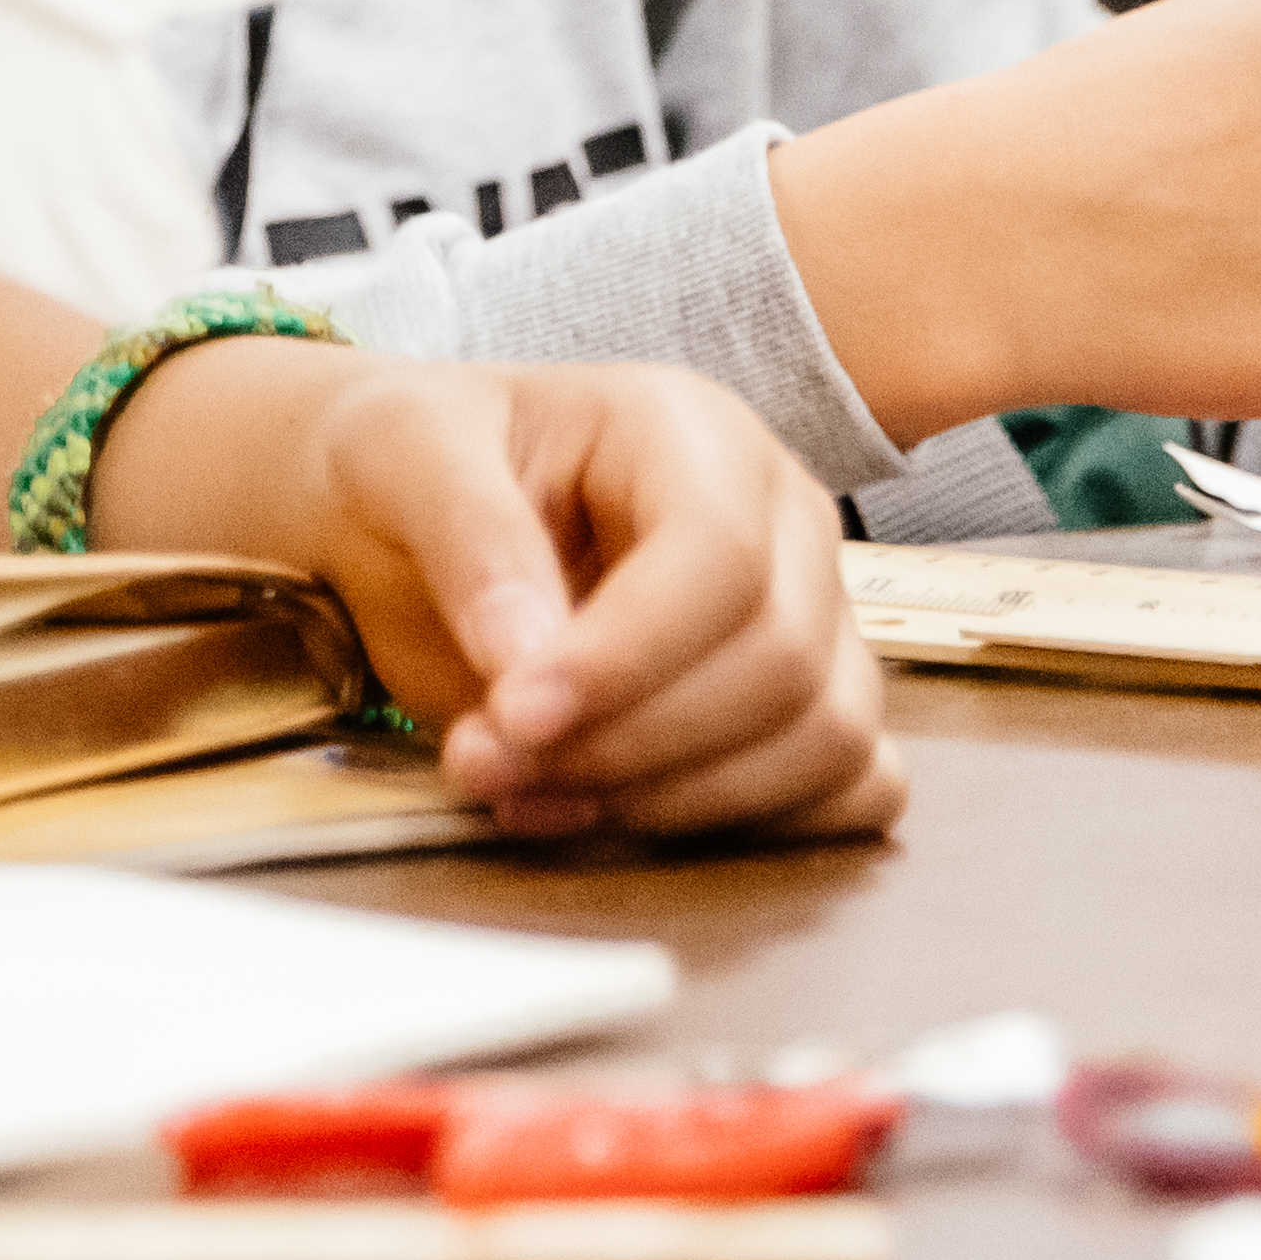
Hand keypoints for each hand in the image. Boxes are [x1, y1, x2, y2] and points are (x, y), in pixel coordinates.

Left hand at [100, 343, 900, 837]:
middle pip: (782, 662)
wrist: (417, 514)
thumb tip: (526, 662)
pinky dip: (750, 828)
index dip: (628, 656)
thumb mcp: (405, 453)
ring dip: (675, 800)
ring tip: (527, 791)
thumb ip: (469, 539)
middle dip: (630, 742)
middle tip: (487, 763)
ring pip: (827, 739)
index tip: (512, 714)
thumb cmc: (421, 468)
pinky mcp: (815, 705)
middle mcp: (784, 520)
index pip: (722, 555)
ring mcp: (818, 615)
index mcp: (696, 430)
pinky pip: (855, 790)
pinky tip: (619, 812)